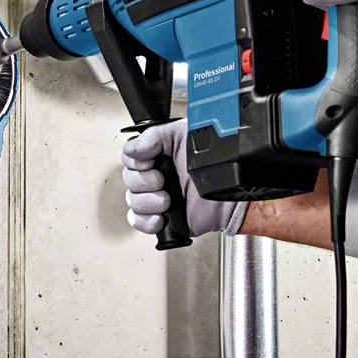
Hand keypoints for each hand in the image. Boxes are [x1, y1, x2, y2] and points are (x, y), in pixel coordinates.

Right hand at [121, 119, 247, 237]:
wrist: (228, 196)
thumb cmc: (214, 164)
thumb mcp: (183, 136)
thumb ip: (154, 135)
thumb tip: (133, 149)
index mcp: (158, 155)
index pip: (129, 157)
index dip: (135, 161)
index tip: (150, 162)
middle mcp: (156, 175)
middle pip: (128, 180)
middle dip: (144, 183)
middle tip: (163, 181)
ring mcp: (157, 197)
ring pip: (132, 201)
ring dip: (148, 202)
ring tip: (168, 200)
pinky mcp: (162, 218)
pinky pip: (137, 221)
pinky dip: (146, 220)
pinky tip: (162, 216)